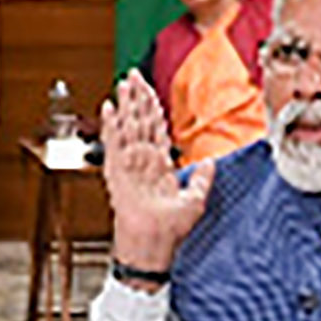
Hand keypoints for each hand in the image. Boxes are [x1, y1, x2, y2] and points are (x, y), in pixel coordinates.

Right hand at [99, 73, 209, 270]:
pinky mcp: (118, 170)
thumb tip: (211, 162)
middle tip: (133, 75)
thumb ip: (202, 179)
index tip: (149, 91)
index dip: (152, 108)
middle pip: (139, 121)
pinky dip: (111, 124)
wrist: (154, 245)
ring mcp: (129, 164)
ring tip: (124, 83)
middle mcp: (142, 161)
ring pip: (127, 125)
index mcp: (159, 165)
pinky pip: (114, 142)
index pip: (155, 128)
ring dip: (126, 104)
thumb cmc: (171, 230)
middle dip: (136, 97)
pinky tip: (110, 107)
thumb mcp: (195, 200)